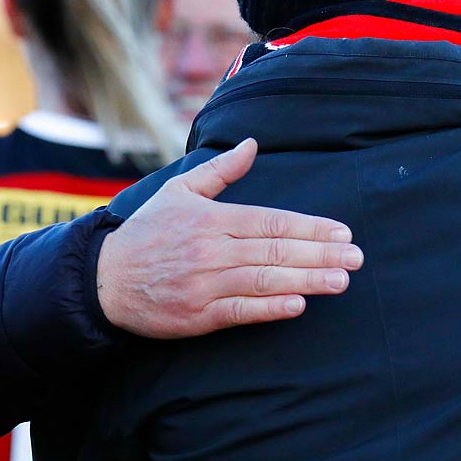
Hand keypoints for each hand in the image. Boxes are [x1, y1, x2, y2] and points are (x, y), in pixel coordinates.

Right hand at [96, 138, 361, 337]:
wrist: (105, 280)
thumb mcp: (179, 191)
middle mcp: (212, 250)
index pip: (272, 221)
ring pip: (265, 281)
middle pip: (276, 251)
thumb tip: (252, 144)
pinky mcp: (198, 315)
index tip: (342, 232)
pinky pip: (240, 312)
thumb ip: (220, 170)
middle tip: (356, 257)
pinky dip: (270, 309)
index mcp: (212, 219)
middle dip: (321, 254)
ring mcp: (205, 284)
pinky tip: (299, 304)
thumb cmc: (147, 232)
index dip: (310, 228)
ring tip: (341, 280)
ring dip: (307, 280)